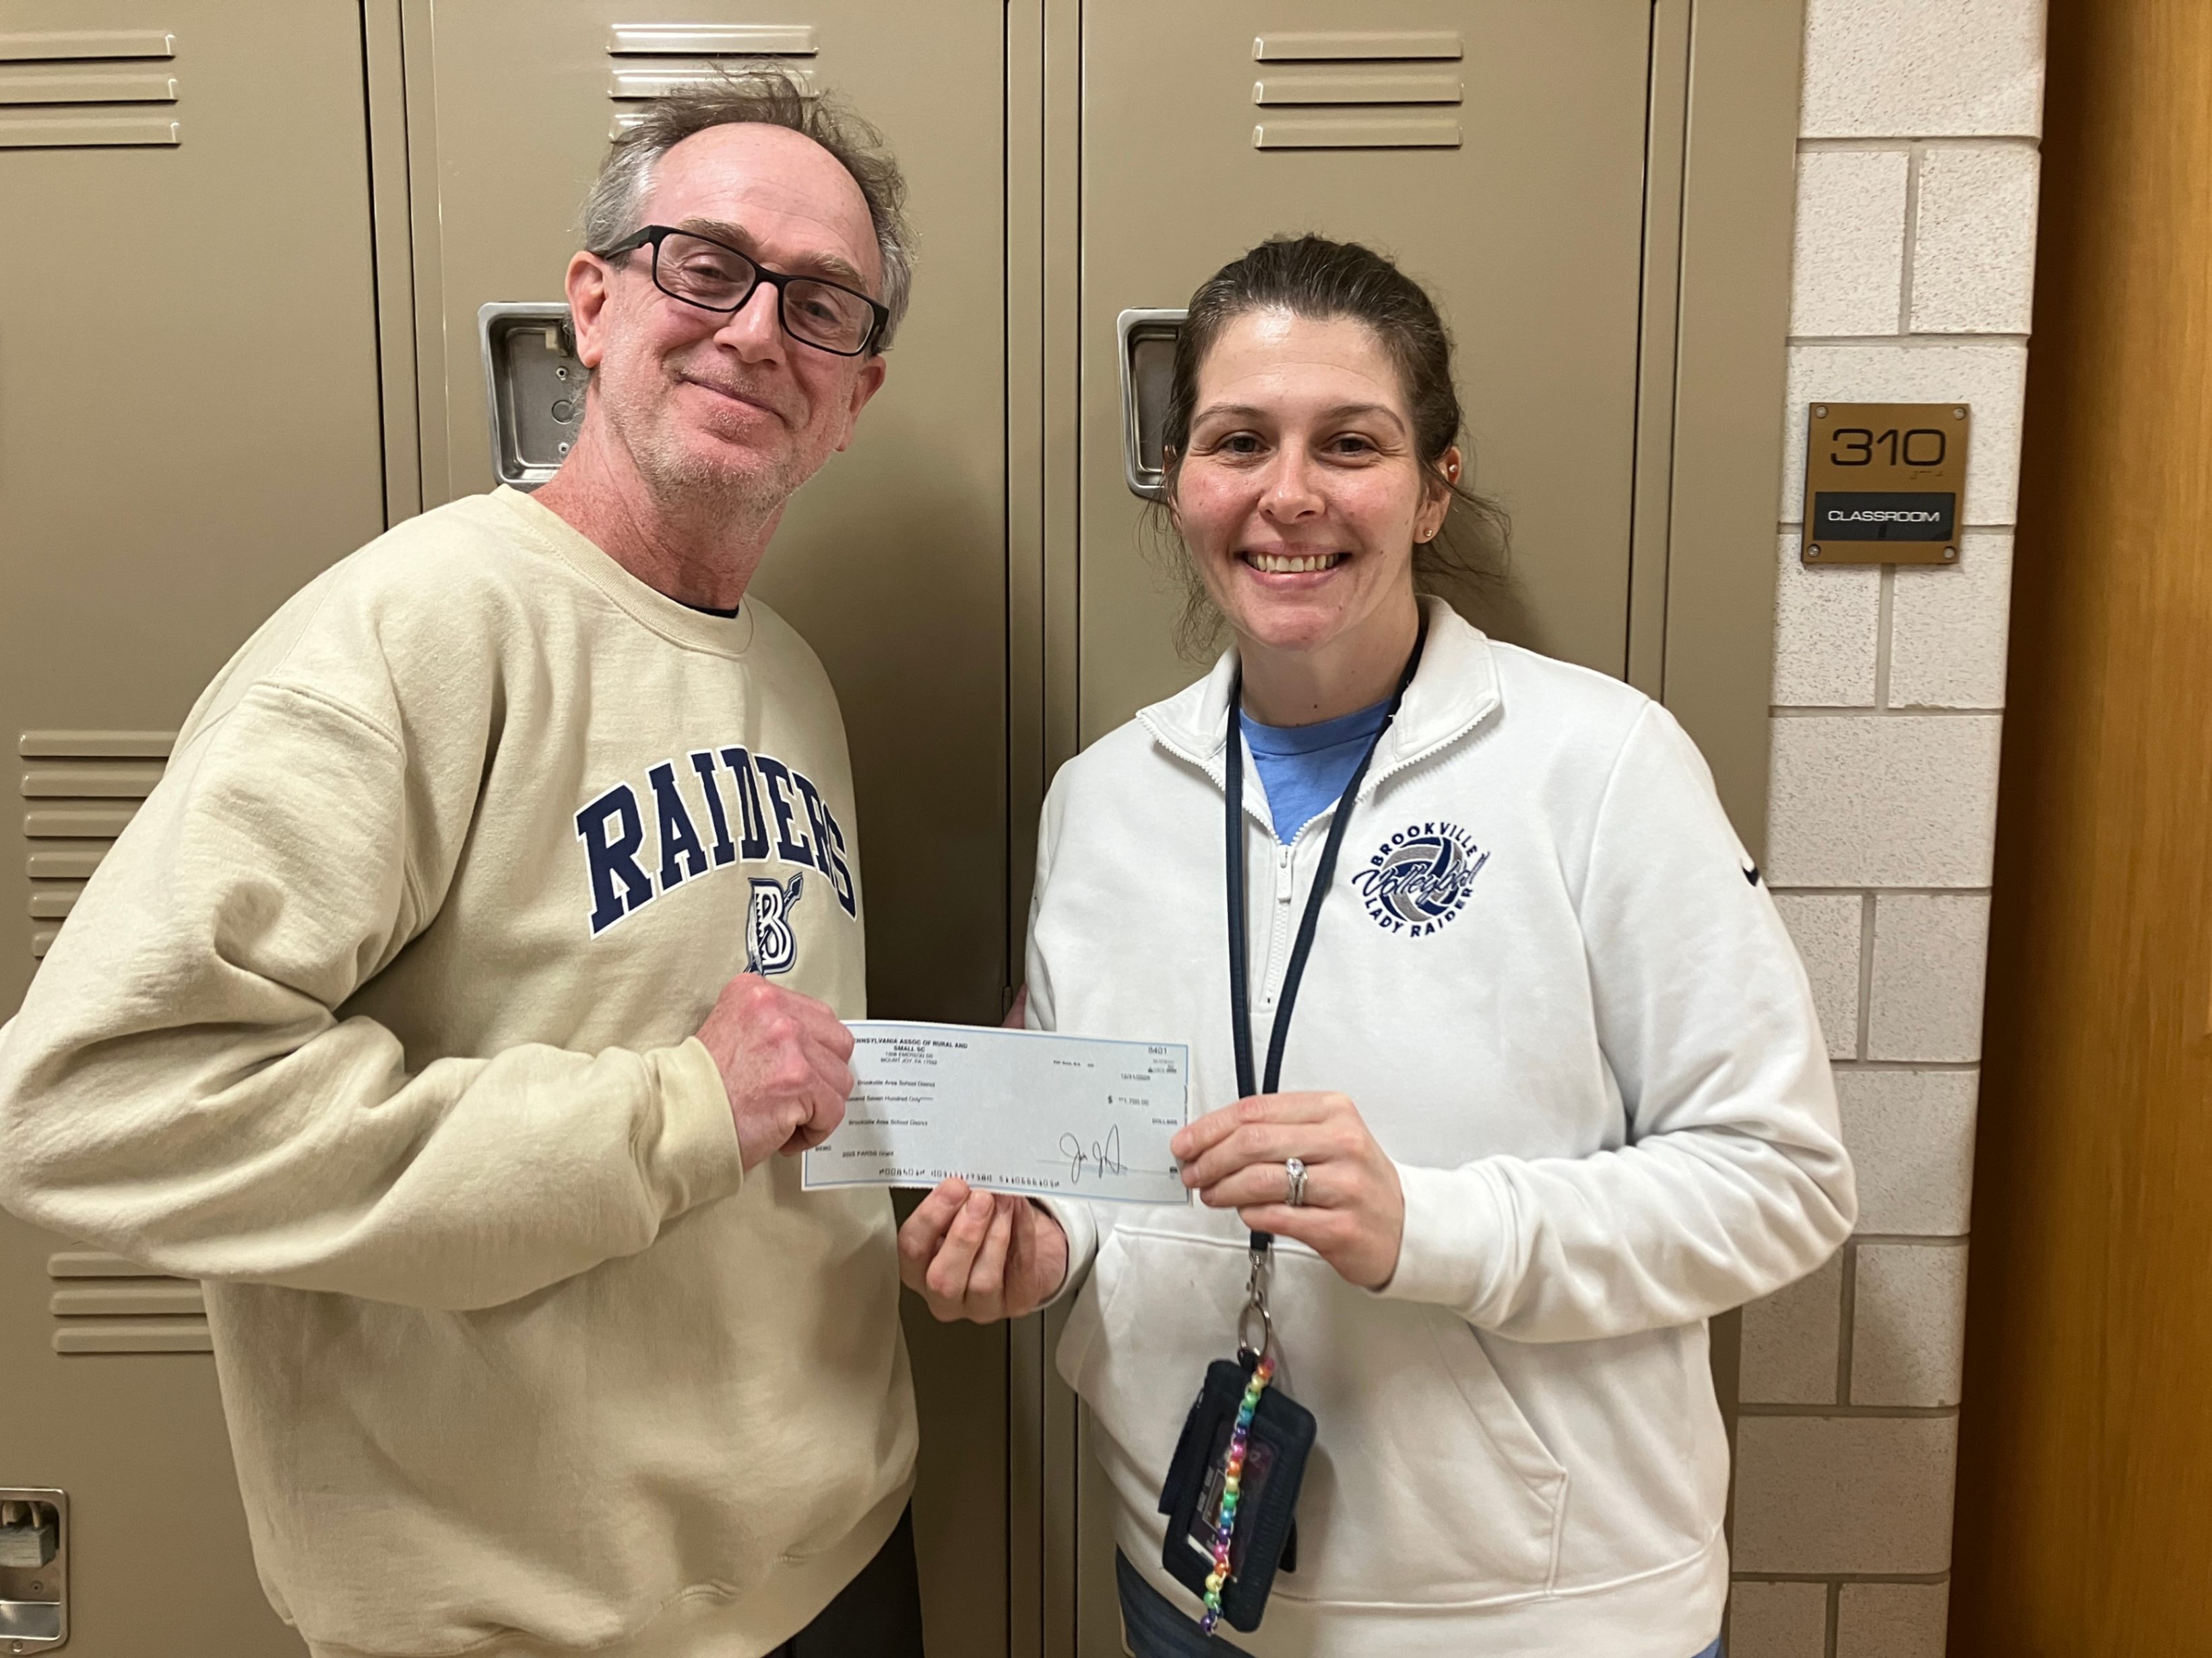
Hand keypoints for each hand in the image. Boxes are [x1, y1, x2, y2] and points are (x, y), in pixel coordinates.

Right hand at [694, 974, 855, 1169]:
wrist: (675, 1121)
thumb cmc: (699, 1088)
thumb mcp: (731, 1031)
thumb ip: (771, 1027)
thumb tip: (815, 1044)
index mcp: (756, 992)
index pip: (819, 1016)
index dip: (814, 1052)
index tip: (798, 1072)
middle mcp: (774, 1009)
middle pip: (838, 1044)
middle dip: (823, 1077)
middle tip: (796, 1097)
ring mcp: (789, 1042)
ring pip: (839, 1080)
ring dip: (817, 1108)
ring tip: (784, 1118)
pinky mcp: (798, 1080)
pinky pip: (833, 1111)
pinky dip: (813, 1131)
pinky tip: (784, 1134)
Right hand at [898, 1177, 1068, 1322]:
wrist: (1031, 1248)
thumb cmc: (985, 1228)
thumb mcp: (959, 1212)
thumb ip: (954, 1200)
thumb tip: (961, 1176)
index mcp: (920, 1269)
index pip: (912, 1250)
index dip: (931, 1217)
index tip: (952, 1187)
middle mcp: (946, 1296)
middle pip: (942, 1279)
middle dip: (963, 1235)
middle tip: (980, 1199)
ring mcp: (983, 1306)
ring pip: (983, 1282)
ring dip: (995, 1234)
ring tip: (1004, 1201)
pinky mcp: (1018, 1302)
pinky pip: (1020, 1272)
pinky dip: (1022, 1235)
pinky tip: (1019, 1212)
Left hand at [1173, 1092, 1405, 1289]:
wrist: (1404, 1226)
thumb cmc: (1356, 1179)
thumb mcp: (1326, 1137)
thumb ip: (1276, 1130)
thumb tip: (1211, 1137)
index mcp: (1333, 1111)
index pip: (1255, 1110)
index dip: (1210, 1127)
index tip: (1186, 1142)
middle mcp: (1342, 1144)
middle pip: (1253, 1142)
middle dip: (1210, 1158)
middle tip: (1192, 1171)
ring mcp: (1344, 1186)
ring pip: (1261, 1180)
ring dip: (1223, 1188)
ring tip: (1211, 1193)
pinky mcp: (1340, 1227)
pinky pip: (1277, 1216)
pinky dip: (1249, 1213)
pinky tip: (1243, 1211)